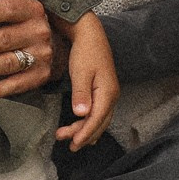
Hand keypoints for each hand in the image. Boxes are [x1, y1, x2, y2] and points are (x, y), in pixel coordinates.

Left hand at [0, 0, 53, 97]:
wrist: (56, 47)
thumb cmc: (21, 26)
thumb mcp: (16, 12)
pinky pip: (16, 84)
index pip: (8, 9)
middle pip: (5, 39)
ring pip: (8, 62)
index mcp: (32, 10)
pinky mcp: (40, 76)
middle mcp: (39, 31)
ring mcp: (42, 55)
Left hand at [54, 11, 118, 150]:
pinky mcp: (102, 91)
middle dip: (84, 135)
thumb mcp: (81, 72)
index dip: (85, 133)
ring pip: (99, 120)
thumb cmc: (86, 51)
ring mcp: (108, 94)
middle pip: (99, 123)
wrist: (90, 34)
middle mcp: (111, 96)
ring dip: (86, 131)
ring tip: (70, 140)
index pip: (97, 120)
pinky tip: (84, 129)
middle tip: (67, 144)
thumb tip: (82, 114)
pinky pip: (99, 113)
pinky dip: (91, 124)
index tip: (73, 143)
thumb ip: (81, 94)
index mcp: (107, 93)